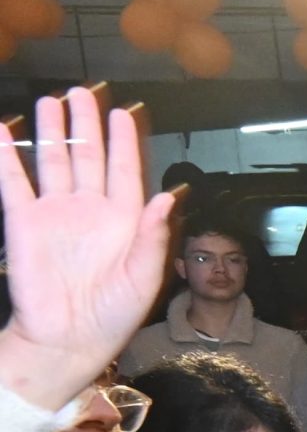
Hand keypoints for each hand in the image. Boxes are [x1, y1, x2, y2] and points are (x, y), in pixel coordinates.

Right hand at [0, 86, 179, 410]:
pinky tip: (3, 129)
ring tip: (52, 101)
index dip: (123, 142)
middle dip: (87, 125)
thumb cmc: (114, 314)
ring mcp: (56, 213)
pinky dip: (6, 156)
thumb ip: (153, 237)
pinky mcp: (24, 222)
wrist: (68, 338)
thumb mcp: (144, 278)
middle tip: (82, 92)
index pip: (125, 171)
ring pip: (54, 161)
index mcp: (124, 220)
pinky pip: (13, 182)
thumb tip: (165, 197)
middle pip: (88, 157)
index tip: (122, 113)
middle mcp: (90, 210)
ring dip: (54, 131)